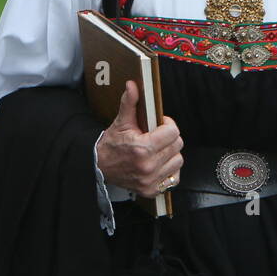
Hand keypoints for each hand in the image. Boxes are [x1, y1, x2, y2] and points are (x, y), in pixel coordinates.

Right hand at [95, 80, 183, 196]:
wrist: (98, 167)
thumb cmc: (111, 145)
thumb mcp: (121, 123)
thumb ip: (130, 103)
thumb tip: (133, 85)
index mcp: (142, 148)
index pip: (173, 132)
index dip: (168, 125)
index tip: (161, 124)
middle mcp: (148, 166)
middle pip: (177, 145)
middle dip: (170, 138)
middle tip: (159, 136)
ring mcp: (151, 180)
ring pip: (178, 161)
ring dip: (171, 154)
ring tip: (159, 150)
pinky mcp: (152, 190)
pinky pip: (174, 178)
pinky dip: (169, 170)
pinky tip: (159, 163)